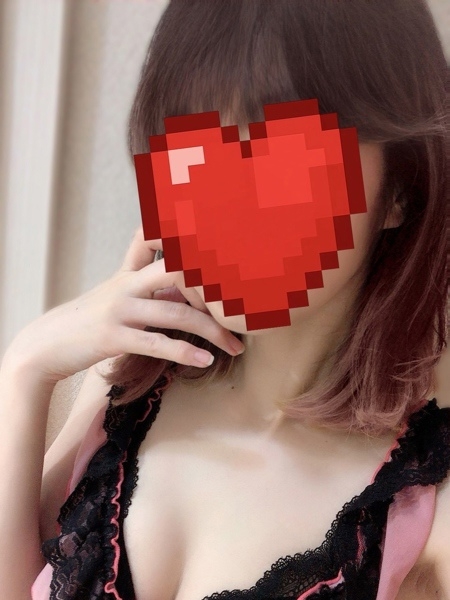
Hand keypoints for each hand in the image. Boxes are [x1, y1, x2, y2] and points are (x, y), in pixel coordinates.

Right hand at [3, 226, 244, 383]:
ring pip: (176, 312)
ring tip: (234, 347)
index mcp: (133, 273)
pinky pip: (156, 342)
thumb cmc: (89, 317)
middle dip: (216, 293)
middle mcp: (128, 284)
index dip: (200, 249)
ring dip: (212, 331)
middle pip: (181, 272)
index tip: (231, 265)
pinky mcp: (112, 337)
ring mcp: (120, 309)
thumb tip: (174, 267)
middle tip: (241, 314)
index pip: (167, 246)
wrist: (47, 343)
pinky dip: (184, 352)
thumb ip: (144, 274)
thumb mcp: (117, 290)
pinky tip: (204, 360)